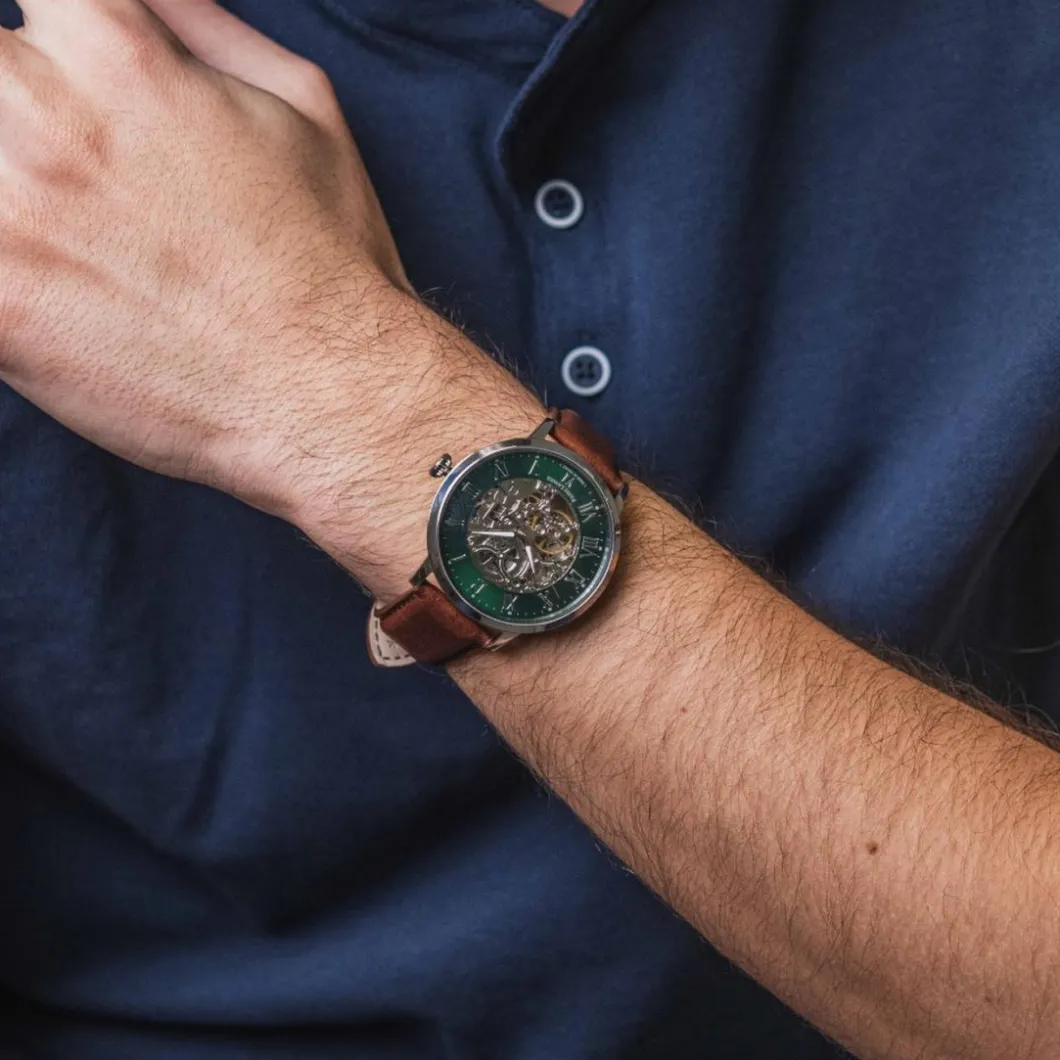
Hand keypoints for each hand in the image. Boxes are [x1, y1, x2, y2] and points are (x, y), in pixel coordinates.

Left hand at [0, 0, 408, 511]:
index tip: (70, 90)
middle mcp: (44, 115)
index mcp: (116, 49)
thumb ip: (198, 20)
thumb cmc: (329, 259)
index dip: (55, 47)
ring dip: (16, 197)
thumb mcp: (300, 104)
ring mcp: (7, 216)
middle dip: (25, 116)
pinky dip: (11, 275)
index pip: (34, 3)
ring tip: (83, 246)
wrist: (332, 394)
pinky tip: (62, 293)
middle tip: (86, 182)